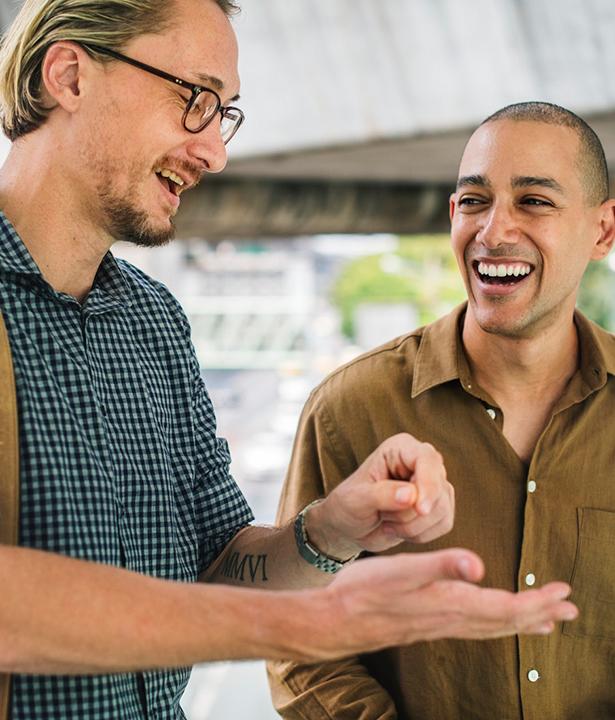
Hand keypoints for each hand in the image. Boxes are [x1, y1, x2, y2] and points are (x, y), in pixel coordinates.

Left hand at [307, 433, 454, 555]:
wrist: (350, 526)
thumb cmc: (348, 505)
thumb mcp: (357, 499)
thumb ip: (382, 495)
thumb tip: (411, 495)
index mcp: (400, 448)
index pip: (427, 459)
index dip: (428, 484)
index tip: (420, 509)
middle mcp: (422, 462)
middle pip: (438, 489)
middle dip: (411, 513)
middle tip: (383, 517)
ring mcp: (434, 484)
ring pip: (442, 510)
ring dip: (413, 526)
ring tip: (387, 522)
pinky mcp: (439, 507)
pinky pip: (444, 524)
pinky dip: (421, 535)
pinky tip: (399, 530)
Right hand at [315, 549, 577, 658]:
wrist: (334, 619)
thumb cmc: (363, 591)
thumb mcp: (400, 570)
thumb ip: (440, 565)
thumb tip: (480, 565)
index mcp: (449, 603)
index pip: (505, 608)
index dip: (537, 601)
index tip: (564, 593)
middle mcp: (450, 619)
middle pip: (505, 622)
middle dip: (539, 614)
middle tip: (570, 609)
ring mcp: (439, 625)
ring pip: (491, 628)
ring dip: (522, 622)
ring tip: (546, 621)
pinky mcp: (428, 624)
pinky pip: (474, 628)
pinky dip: (495, 624)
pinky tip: (492, 621)